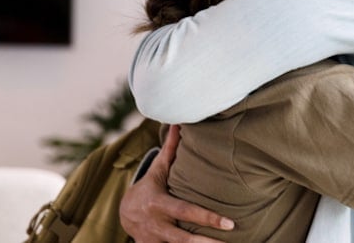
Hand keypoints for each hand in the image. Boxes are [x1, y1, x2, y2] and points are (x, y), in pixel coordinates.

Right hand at [119, 125, 234, 242]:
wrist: (123, 213)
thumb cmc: (149, 187)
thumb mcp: (158, 170)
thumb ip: (170, 149)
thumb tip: (179, 122)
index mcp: (158, 204)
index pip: (186, 212)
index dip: (207, 218)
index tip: (230, 223)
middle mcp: (156, 225)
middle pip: (183, 239)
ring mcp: (154, 241)